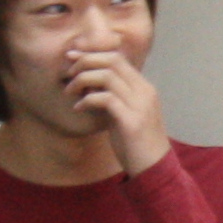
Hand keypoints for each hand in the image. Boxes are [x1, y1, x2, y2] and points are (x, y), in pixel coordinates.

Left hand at [66, 47, 172, 172]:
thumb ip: (112, 96)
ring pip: (107, 76)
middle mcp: (145, 92)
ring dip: (82, 80)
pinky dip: (87, 100)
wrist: (154, 169)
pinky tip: (79, 108)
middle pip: (112, 61)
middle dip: (85, 62)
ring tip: (70, 92)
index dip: (92, 53)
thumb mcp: (125, 113)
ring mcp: (140, 106)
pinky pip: (106, 99)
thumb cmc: (136, 143)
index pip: (117, 57)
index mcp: (144, 88)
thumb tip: (88, 82)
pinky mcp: (132, 121)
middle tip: (68, 74)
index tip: (72, 57)